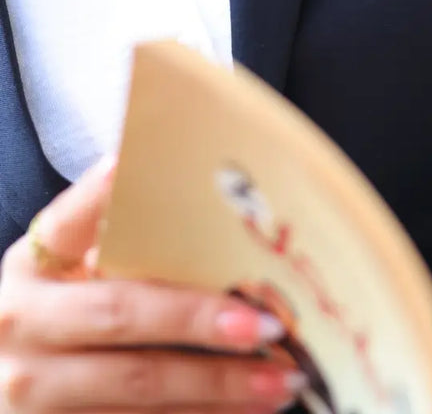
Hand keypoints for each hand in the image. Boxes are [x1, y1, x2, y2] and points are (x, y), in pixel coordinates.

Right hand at [0, 158, 303, 413]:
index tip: (142, 168)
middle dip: (197, 318)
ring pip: (138, 383)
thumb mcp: (64, 267)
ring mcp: (34, 386)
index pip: (73, 217)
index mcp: (32, 262)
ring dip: (217, 382)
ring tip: (278, 378)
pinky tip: (249, 408)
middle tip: (262, 321)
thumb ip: (112, 233)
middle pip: (120, 312)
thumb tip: (194, 185)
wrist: (18, 376)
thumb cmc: (59, 309)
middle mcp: (23, 321)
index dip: (107, 194)